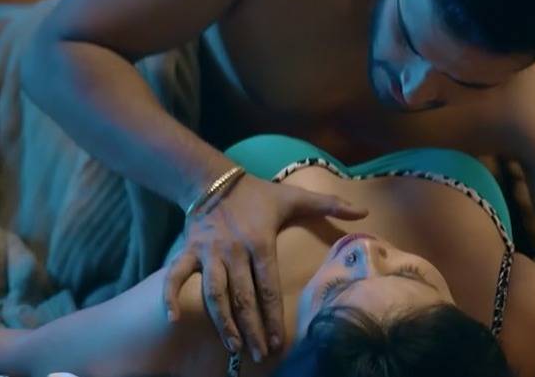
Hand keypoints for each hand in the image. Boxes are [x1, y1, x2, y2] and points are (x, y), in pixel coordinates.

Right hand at [163, 174, 367, 361]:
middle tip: (258, 354)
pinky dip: (170, 295)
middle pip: (243, 297)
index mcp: (260, 242)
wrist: (215, 179)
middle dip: (252, 328)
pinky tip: (172, 318)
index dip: (273, 316)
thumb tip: (364, 210)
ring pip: (214, 293)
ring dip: (222, 322)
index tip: (278, 341)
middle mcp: (234, 251)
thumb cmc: (259, 193)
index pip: (268, 287)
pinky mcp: (189, 250)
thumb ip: (330, 205)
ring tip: (232, 346)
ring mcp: (209, 253)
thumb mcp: (295, 197)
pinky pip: (175, 275)